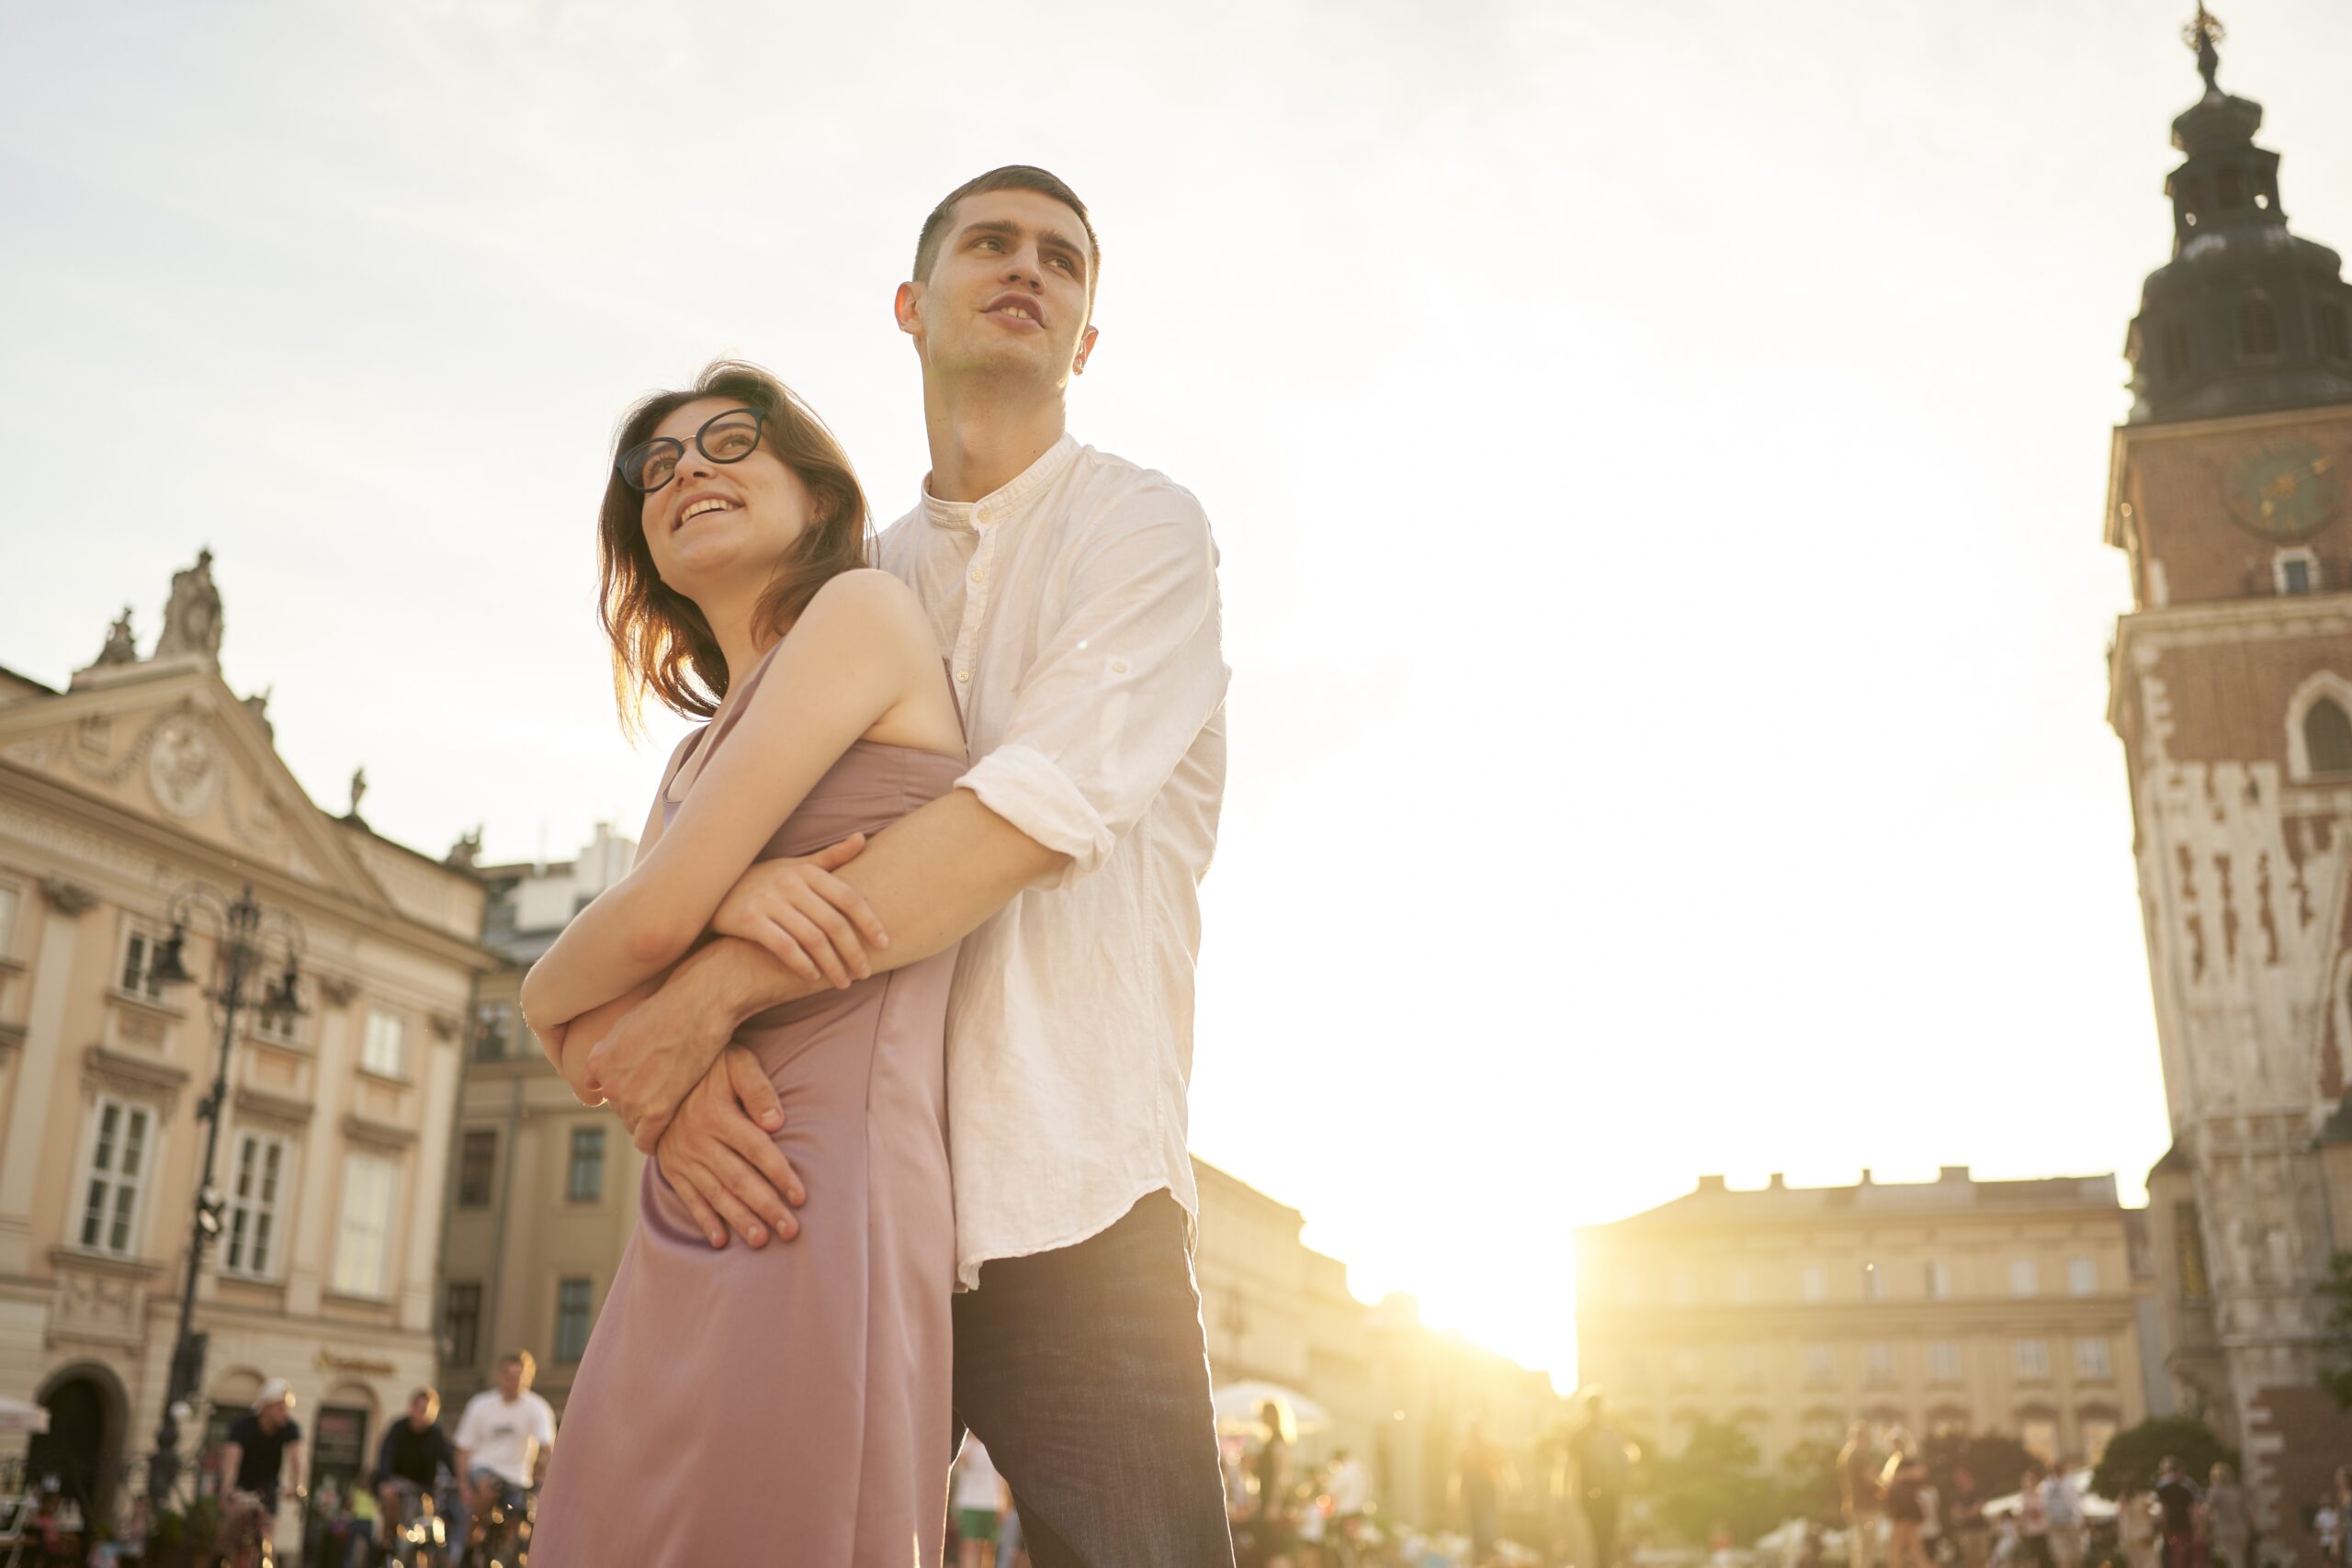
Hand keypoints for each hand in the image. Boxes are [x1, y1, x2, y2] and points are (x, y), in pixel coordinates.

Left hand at [585, 977, 735, 1150]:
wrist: (699, 1005)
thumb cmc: (670, 1006)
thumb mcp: (627, 1023)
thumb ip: (611, 1050)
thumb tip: (604, 1069)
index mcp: (597, 1061)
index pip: (603, 1090)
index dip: (625, 1089)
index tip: (643, 1088)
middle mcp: (609, 1083)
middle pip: (620, 1109)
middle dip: (638, 1106)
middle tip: (662, 1100)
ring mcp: (631, 1099)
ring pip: (634, 1125)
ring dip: (649, 1123)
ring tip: (670, 1116)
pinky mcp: (657, 1112)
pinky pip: (647, 1141)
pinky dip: (655, 1143)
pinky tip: (665, 1139)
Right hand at [655, 1046, 806, 1248]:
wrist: (657, 1071)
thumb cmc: (710, 1066)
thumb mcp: (735, 1063)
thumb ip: (757, 1088)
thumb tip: (776, 1122)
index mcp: (718, 1115)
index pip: (757, 1150)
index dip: (780, 1174)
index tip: (800, 1197)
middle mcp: (699, 1141)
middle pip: (739, 1179)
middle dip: (766, 1206)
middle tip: (790, 1230)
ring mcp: (683, 1157)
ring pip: (715, 1193)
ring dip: (739, 1219)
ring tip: (761, 1241)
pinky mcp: (671, 1167)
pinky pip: (689, 1197)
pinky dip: (705, 1220)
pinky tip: (721, 1240)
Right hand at [711, 834, 888, 988]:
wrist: (712, 887)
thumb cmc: (763, 879)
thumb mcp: (796, 865)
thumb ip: (831, 858)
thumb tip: (863, 839)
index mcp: (807, 871)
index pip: (848, 898)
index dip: (870, 922)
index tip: (885, 944)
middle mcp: (790, 883)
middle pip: (834, 923)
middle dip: (854, 952)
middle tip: (865, 973)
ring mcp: (768, 901)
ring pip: (812, 939)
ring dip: (832, 965)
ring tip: (843, 982)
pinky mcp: (748, 920)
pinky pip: (783, 946)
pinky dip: (802, 964)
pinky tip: (812, 977)